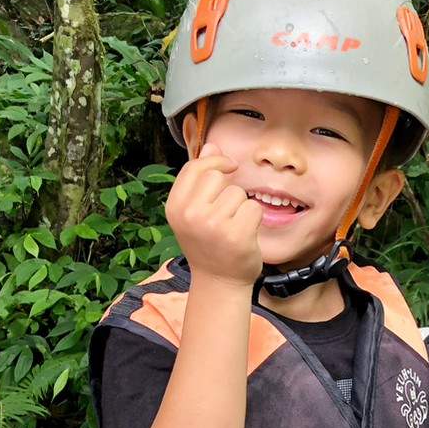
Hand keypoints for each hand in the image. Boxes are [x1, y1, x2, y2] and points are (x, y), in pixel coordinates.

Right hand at [165, 142, 262, 285]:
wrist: (219, 282)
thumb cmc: (208, 244)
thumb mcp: (195, 211)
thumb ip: (200, 179)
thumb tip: (211, 146)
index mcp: (175, 206)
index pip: (195, 167)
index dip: (215, 161)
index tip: (229, 166)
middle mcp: (190, 214)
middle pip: (217, 177)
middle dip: (227, 189)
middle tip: (225, 213)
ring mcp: (213, 225)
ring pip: (238, 193)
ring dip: (241, 207)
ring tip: (233, 227)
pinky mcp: (236, 234)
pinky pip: (253, 208)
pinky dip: (253, 220)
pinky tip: (244, 235)